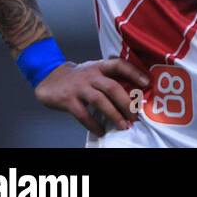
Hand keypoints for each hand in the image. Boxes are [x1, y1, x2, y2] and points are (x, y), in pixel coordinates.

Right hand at [34, 57, 149, 135]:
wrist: (49, 77)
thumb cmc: (79, 76)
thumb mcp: (95, 70)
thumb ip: (110, 78)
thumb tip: (134, 93)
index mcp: (100, 66)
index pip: (119, 65)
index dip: (134, 72)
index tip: (147, 83)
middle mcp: (91, 75)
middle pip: (112, 87)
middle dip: (126, 103)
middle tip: (135, 115)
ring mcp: (79, 87)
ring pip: (100, 101)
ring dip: (114, 115)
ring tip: (123, 125)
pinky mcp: (68, 100)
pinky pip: (83, 114)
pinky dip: (93, 124)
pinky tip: (101, 131)